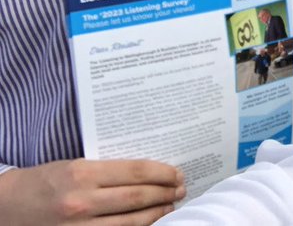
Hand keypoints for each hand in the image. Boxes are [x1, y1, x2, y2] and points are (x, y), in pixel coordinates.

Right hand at [0, 158, 184, 224]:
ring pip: (130, 223)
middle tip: (181, 189)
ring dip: (156, 214)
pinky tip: (148, 224)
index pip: (136, 172)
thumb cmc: (44, 181)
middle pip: (138, 197)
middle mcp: (81, 201)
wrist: (6, 206)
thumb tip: (148, 173)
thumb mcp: (75, 166)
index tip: (177, 174)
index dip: (163, 173)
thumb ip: (107, 170)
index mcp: (83, 173)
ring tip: (170, 206)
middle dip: (165, 193)